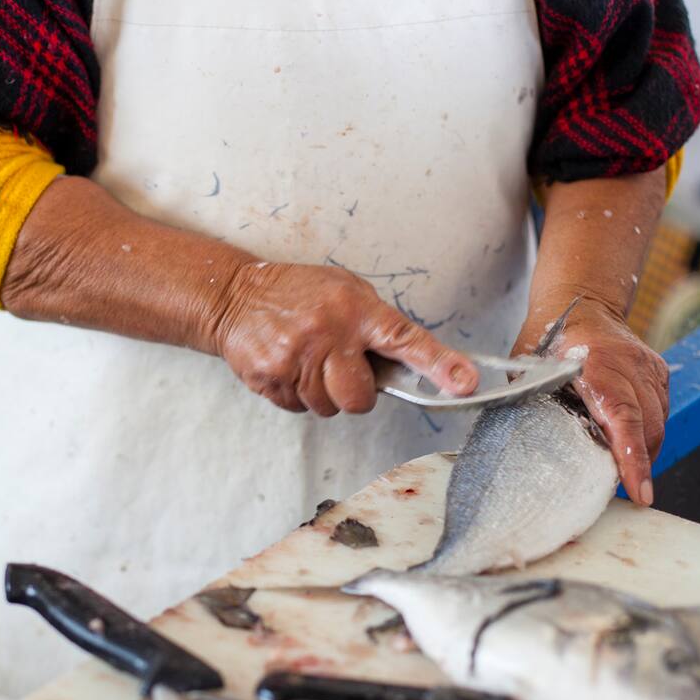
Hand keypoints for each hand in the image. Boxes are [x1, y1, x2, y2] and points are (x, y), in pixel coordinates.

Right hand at [216, 262, 478, 415]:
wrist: (235, 296)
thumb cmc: (299, 294)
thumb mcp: (345, 291)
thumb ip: (377, 326)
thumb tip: (413, 367)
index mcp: (355, 310)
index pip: (405, 341)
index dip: (438, 365)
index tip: (465, 384)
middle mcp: (327, 335)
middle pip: (360, 399)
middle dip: (356, 394)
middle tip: (341, 369)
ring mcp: (295, 360)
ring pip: (329, 408)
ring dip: (324, 393)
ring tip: (309, 361)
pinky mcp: (270, 379)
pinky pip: (299, 409)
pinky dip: (297, 395)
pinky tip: (289, 366)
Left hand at [511, 295, 668, 505]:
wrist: (578, 302)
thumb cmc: (547, 340)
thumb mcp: (528, 374)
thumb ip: (535, 410)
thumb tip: (533, 455)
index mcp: (596, 365)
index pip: (623, 419)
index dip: (632, 459)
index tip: (640, 491)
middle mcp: (629, 364)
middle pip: (648, 428)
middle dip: (640, 465)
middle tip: (624, 491)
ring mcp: (647, 366)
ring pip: (659, 423)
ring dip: (645, 450)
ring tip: (625, 469)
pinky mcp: (658, 370)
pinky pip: (661, 410)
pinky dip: (648, 432)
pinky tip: (630, 440)